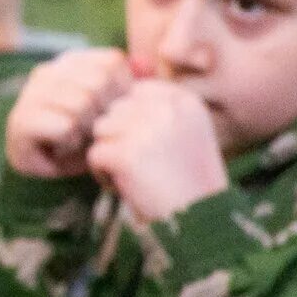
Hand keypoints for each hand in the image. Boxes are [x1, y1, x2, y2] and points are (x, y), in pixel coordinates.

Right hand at [5, 48, 133, 177]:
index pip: (111, 62)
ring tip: (79, 137)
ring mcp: (30, 94)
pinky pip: (65, 125)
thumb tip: (145, 64)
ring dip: (87, 129)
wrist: (51, 169)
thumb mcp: (114, 108)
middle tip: (95, 130)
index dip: (122, 91)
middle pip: (97, 82)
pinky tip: (63, 145)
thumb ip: (131, 84)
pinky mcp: (21, 120)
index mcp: (70, 61)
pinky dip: (71, 141)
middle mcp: (48, 71)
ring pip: (81, 103)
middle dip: (104, 112)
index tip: (112, 114)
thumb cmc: (86, 135)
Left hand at [87, 80, 228, 221]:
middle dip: (119, 139)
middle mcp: (166, 109)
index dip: (133, 122)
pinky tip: (127, 187)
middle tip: (143, 166)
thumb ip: (159, 108)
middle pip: (115, 111)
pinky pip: (94, 154)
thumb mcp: (185, 133)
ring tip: (136, 176)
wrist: (201, 223)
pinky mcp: (125, 154)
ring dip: (109, 155)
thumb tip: (126, 73)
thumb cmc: (189, 181)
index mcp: (184, 100)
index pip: (135, 93)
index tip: (152, 148)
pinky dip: (103, 175)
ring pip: (101, 130)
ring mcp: (145, 130)